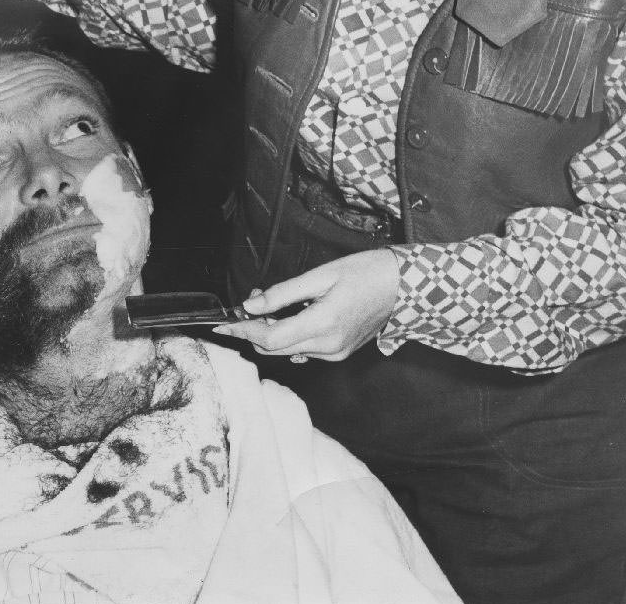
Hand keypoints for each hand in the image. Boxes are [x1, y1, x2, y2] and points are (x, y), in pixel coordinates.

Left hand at [214, 248, 400, 361]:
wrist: (402, 286)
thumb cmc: (364, 272)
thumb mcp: (320, 275)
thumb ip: (283, 293)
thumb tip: (250, 305)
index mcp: (323, 324)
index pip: (270, 339)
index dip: (242, 331)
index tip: (223, 325)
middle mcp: (328, 346)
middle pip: (275, 349)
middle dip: (254, 329)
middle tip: (250, 302)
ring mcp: (335, 353)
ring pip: (288, 351)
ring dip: (271, 332)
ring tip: (270, 304)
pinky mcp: (339, 352)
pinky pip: (304, 350)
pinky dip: (290, 336)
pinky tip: (291, 316)